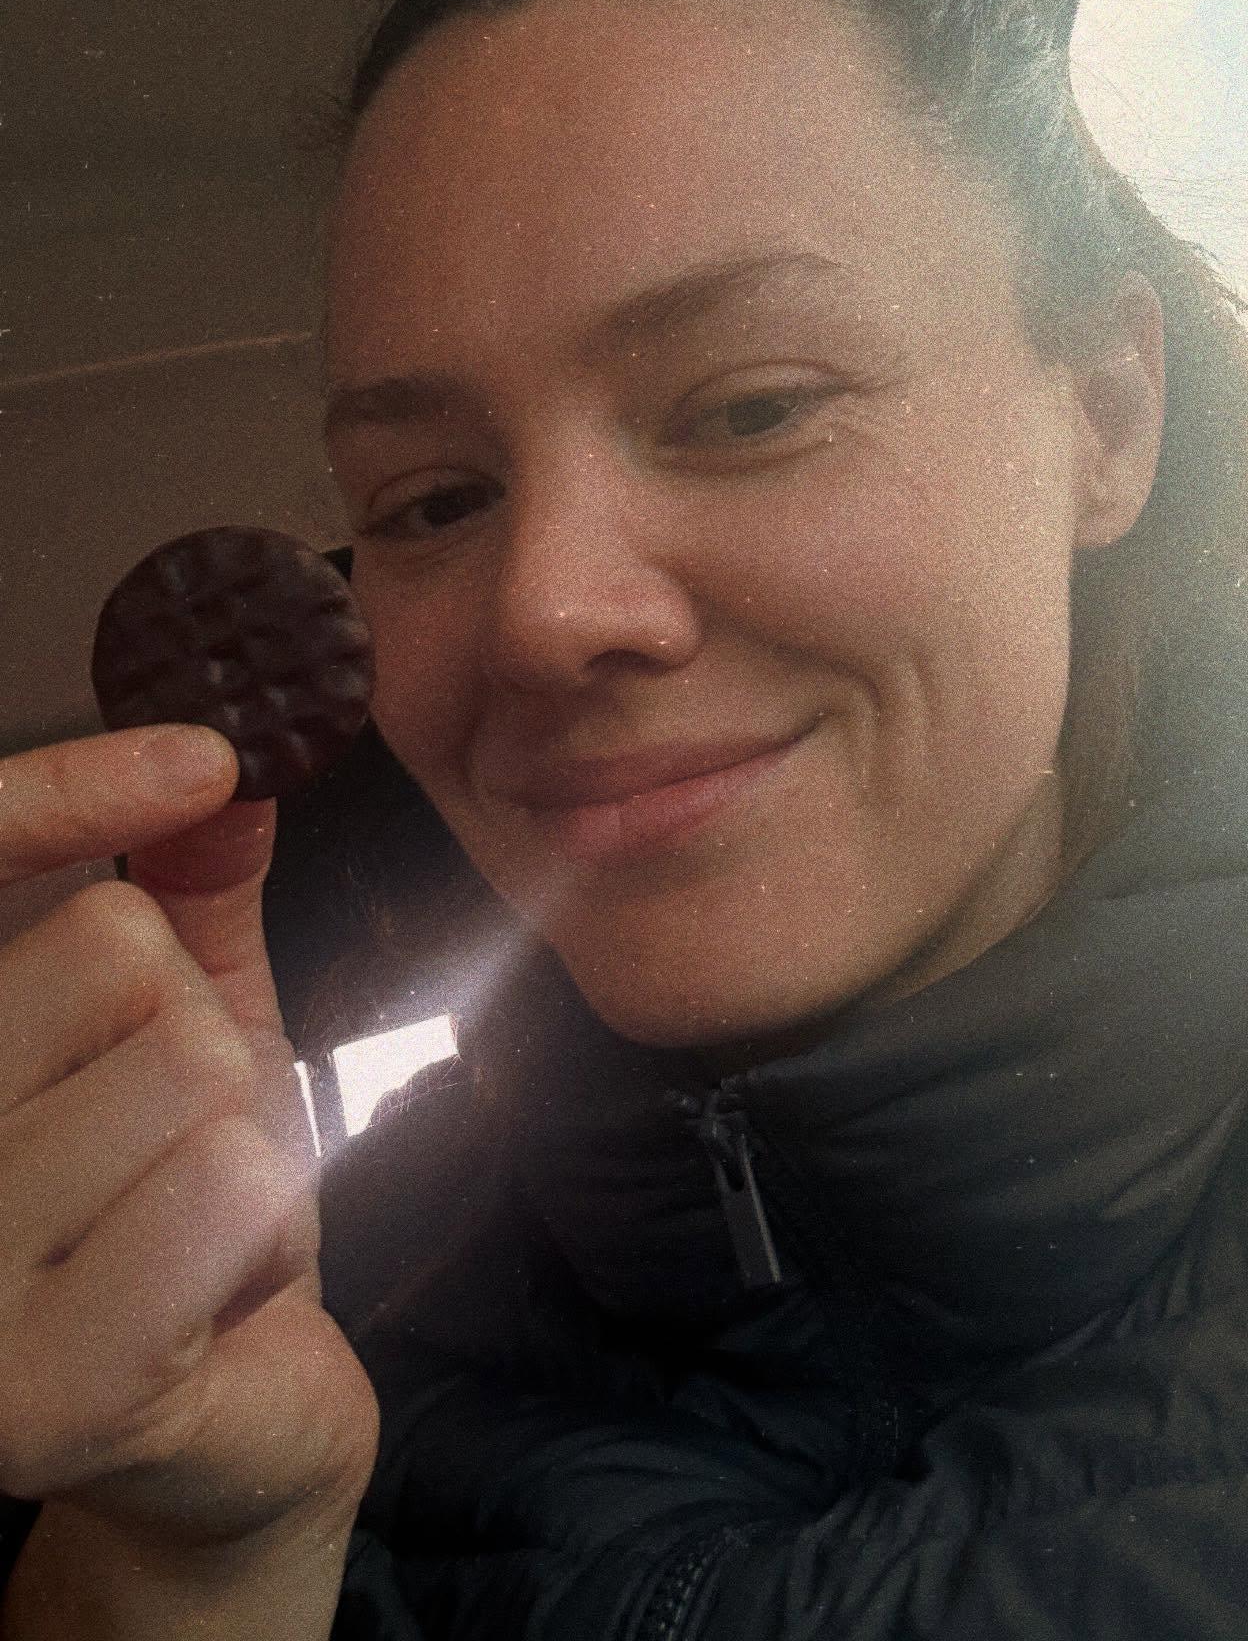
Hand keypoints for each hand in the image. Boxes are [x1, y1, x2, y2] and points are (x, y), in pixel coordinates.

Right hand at [0, 726, 378, 1551]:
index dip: (66, 793)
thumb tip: (227, 771)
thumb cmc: (196, 1216)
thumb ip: (192, 905)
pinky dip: (267, 1226)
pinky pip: (230, 1182)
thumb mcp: (194, 1034)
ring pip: (191, 1062)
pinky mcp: (39, 1390)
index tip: (204, 755)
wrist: (230, 1434)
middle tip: (165, 1150)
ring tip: (193, 1230)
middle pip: (110, 950)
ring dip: (247, 1142)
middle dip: (197, 1037)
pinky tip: (219, 1297)